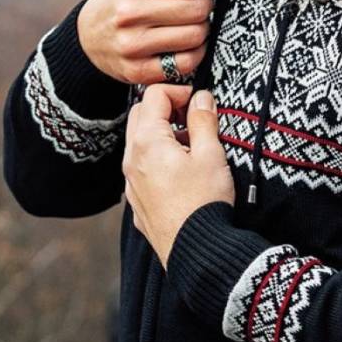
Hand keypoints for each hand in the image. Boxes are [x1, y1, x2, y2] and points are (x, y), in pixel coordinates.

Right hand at [79, 0, 221, 86]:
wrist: (88, 34)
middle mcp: (128, 13)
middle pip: (197, 9)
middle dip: (206, 5)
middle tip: (198, 4)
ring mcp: (131, 44)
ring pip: (196, 36)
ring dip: (202, 28)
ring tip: (190, 23)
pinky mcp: (137, 70)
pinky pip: (186, 63)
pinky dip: (195, 53)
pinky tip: (186, 43)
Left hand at [123, 82, 234, 266]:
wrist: (196, 250)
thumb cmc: (204, 201)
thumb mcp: (211, 155)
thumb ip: (203, 121)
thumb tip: (201, 98)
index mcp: (147, 142)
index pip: (152, 96)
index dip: (177, 91)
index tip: (198, 101)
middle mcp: (131, 159)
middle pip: (139, 115)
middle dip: (165, 108)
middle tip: (192, 117)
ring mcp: (130, 182)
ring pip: (138, 143)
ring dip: (161, 134)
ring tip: (191, 147)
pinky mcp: (137, 201)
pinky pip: (141, 169)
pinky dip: (157, 158)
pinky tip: (181, 172)